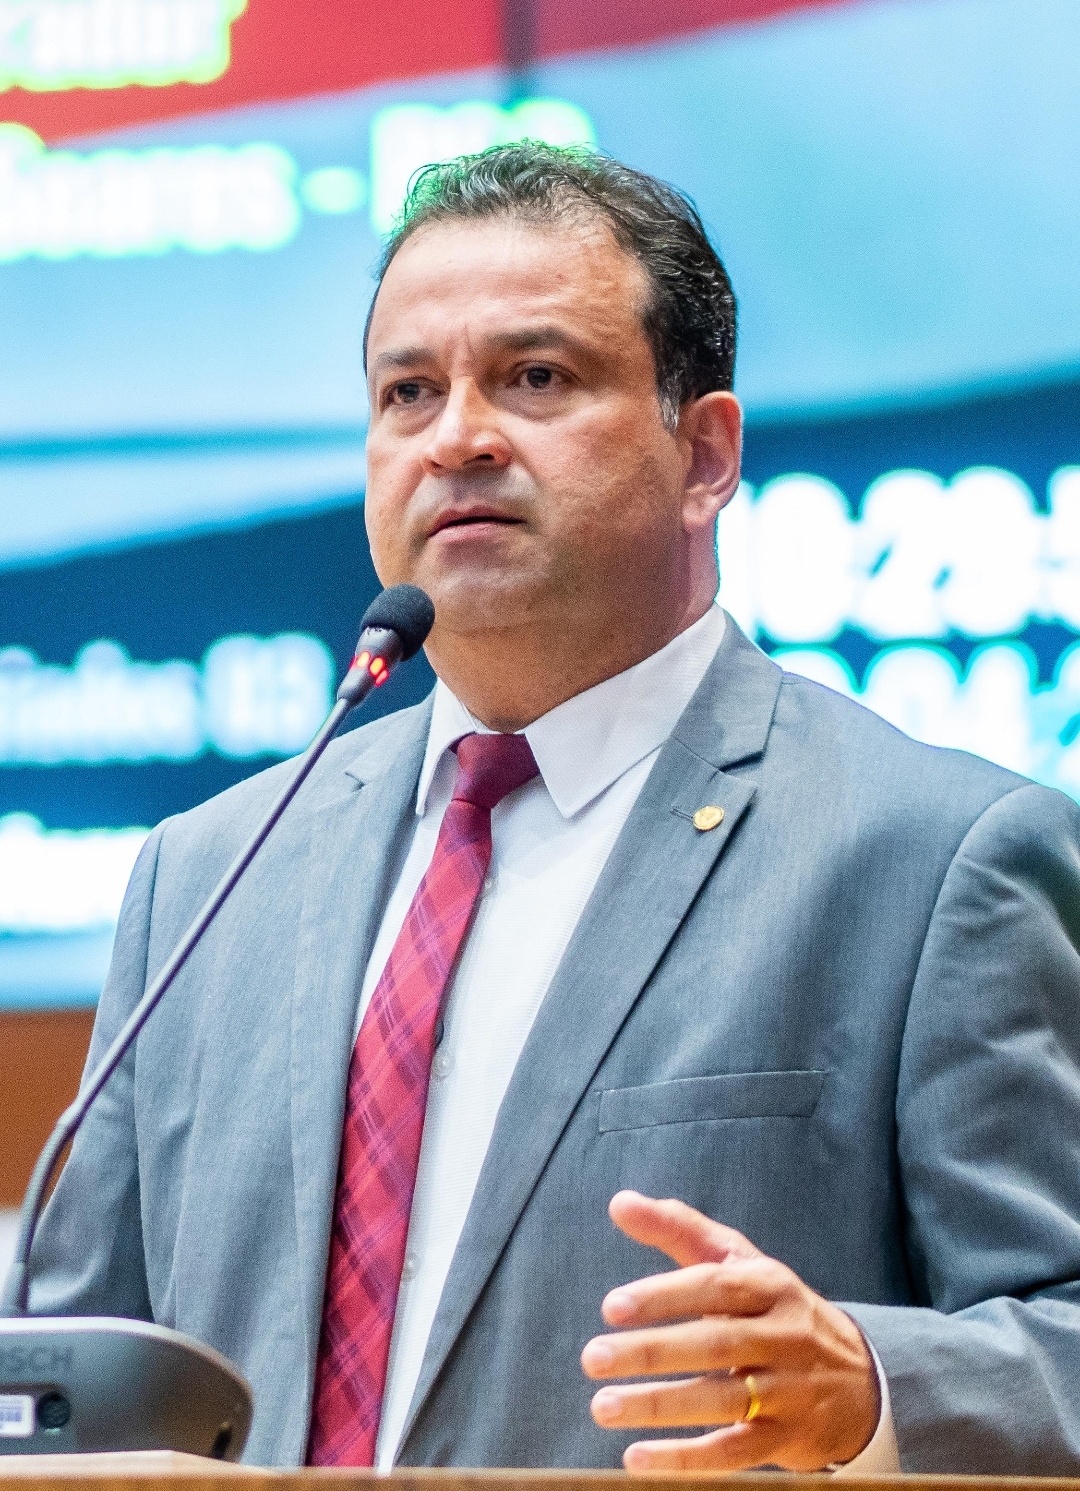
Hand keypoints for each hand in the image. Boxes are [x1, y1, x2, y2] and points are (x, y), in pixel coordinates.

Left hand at [580, 1190, 878, 1471]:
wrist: (858, 1379)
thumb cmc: (773, 1309)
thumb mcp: (738, 1261)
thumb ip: (679, 1229)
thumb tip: (620, 1203)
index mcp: (769, 1285)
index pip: (714, 1286)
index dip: (664, 1296)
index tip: (612, 1306)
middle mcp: (783, 1335)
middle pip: (714, 1344)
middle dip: (651, 1352)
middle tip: (593, 1357)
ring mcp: (788, 1390)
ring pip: (721, 1400)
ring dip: (658, 1406)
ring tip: (603, 1405)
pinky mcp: (785, 1438)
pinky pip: (733, 1453)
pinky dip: (685, 1459)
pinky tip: (636, 1458)